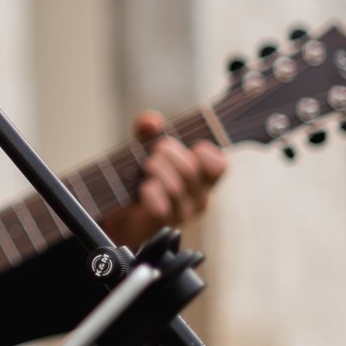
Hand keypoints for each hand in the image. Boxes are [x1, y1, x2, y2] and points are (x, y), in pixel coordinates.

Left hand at [101, 111, 227, 250]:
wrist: (126, 210)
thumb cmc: (145, 174)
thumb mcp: (145, 145)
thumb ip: (148, 129)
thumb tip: (151, 122)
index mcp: (204, 175)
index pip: (219, 165)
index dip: (205, 152)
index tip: (190, 146)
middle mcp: (200, 195)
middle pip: (190, 169)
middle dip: (166, 153)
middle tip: (155, 153)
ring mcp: (185, 211)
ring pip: (174, 186)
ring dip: (155, 169)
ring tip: (146, 167)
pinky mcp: (166, 222)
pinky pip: (161, 207)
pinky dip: (149, 192)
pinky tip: (144, 188)